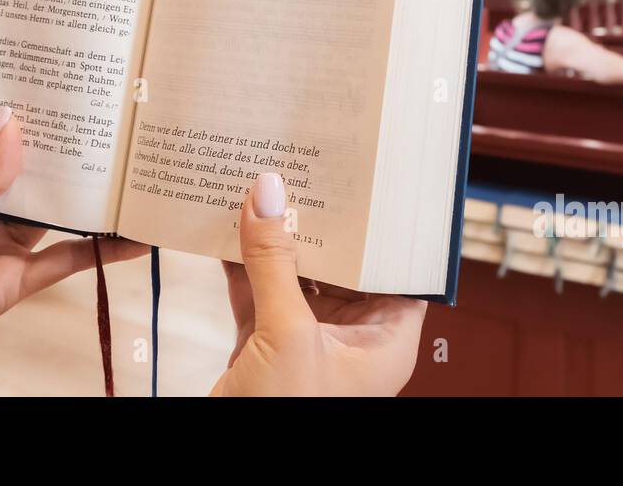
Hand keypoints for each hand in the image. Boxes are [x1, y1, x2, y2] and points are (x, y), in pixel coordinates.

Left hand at [0, 107, 145, 395]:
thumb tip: (15, 125)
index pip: (0, 145)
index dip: (31, 123)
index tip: (66, 93)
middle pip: (35, 178)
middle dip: (71, 155)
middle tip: (114, 124)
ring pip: (55, 216)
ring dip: (92, 199)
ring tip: (134, 172)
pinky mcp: (12, 285)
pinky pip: (64, 263)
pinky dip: (101, 251)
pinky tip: (133, 236)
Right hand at [210, 173, 426, 396]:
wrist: (223, 462)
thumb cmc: (286, 415)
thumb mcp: (287, 333)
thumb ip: (275, 262)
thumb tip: (268, 193)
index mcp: (385, 341)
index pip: (400, 270)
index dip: (387, 229)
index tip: (370, 181)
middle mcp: (351, 339)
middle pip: (344, 266)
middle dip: (323, 222)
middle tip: (309, 167)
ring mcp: (306, 342)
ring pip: (296, 276)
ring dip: (277, 238)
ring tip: (264, 184)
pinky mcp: (264, 347)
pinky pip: (258, 292)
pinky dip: (243, 263)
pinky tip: (228, 225)